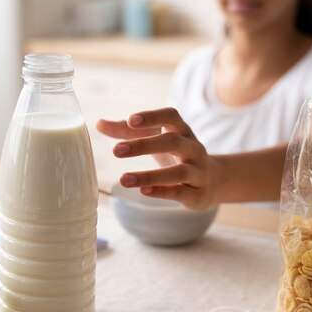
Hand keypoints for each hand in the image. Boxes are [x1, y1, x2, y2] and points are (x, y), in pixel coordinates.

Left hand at [96, 108, 220, 209]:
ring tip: (123, 179)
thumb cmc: (177, 156)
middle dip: (144, 145)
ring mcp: (198, 171)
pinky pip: (181, 192)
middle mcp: (194, 148)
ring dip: (150, 175)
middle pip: (172, 142)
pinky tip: (143, 192)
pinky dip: (162, 191)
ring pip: (178, 172)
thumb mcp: (157, 140)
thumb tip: (99, 124)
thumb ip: (128, 132)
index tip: (131, 120)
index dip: (152, 117)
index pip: (171, 117)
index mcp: (183, 131)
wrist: (213, 182)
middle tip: (116, 151)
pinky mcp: (198, 194)